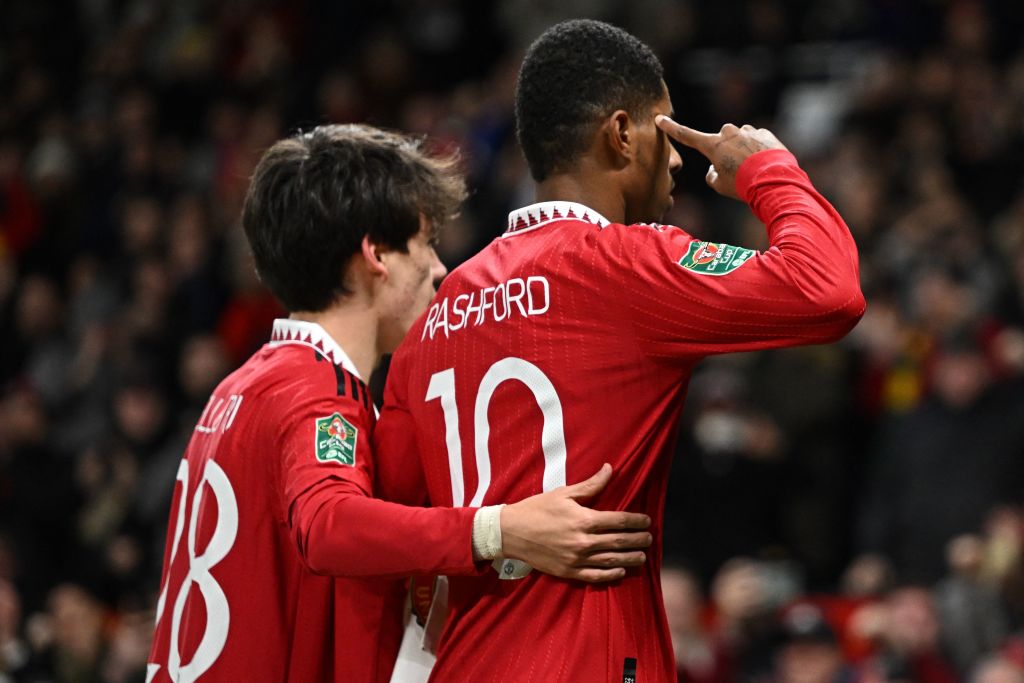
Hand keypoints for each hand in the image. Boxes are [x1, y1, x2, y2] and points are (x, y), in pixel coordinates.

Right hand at [499, 463, 651, 582]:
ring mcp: (576, 558)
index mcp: (583, 519)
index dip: (636, 521)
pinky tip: (620, 572)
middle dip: (637, 540)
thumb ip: (590, 485)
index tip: (646, 521)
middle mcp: (583, 541)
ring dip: (629, 558)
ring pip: (611, 560)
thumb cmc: (536, 509)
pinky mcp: (568, 571)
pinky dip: (610, 575)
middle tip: (649, 538)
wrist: (510, 532)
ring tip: (642, 556)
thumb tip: (609, 469)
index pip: (618, 521)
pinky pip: (595, 576)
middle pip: (619, 541)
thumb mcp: (563, 493)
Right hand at [655, 116, 786, 198]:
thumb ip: (712, 174)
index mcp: (713, 145)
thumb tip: (717, 166)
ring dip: (742, 152)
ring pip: (740, 141)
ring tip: (753, 170)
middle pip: (721, 142)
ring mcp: (748, 131)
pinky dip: (758, 152)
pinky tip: (764, 164)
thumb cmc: (742, 185)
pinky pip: (756, 141)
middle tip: (736, 171)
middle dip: (725, 153)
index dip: (671, 128)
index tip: (660, 118)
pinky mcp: (764, 134)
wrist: (774, 181)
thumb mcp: (719, 185)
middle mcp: (729, 133)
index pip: (686, 135)